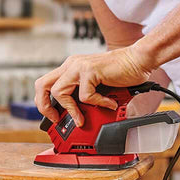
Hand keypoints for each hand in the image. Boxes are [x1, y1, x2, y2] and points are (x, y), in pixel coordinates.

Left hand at [34, 43, 154, 127]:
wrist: (138, 60)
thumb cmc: (121, 73)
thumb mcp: (96, 86)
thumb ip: (84, 96)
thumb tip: (77, 119)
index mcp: (69, 68)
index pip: (45, 84)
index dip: (44, 102)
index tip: (53, 117)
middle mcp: (71, 65)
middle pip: (42, 85)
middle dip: (44, 106)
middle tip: (56, 119)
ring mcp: (78, 66)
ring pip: (59, 92)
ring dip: (70, 110)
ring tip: (82, 119)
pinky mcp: (90, 70)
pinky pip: (85, 96)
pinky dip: (98, 104)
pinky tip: (109, 103)